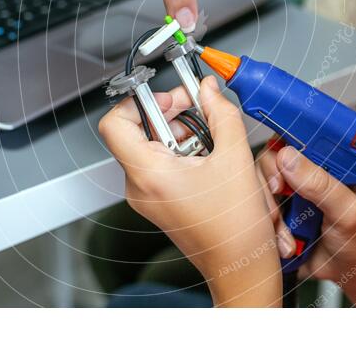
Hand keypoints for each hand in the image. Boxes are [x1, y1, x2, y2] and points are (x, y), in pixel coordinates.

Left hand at [98, 76, 281, 305]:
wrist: (240, 265)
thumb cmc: (235, 228)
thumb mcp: (235, 157)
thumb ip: (221, 114)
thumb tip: (209, 90)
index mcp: (148, 174)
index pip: (114, 123)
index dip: (138, 102)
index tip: (167, 97)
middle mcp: (139, 186)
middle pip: (138, 131)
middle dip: (170, 113)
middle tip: (198, 107)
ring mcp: (147, 196)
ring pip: (152, 146)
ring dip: (181, 132)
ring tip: (211, 138)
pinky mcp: (159, 201)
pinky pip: (161, 164)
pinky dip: (184, 151)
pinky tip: (210, 156)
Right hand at [258, 145, 355, 305]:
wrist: (355, 275)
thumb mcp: (346, 211)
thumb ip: (320, 184)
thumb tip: (288, 157)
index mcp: (324, 162)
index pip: (292, 139)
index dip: (278, 154)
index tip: (279, 180)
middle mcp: (303, 174)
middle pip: (267, 163)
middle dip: (268, 191)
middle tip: (279, 211)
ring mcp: (288, 195)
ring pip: (258, 191)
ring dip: (270, 218)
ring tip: (290, 239)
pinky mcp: (279, 217)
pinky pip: (258, 216)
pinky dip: (268, 233)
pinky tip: (286, 247)